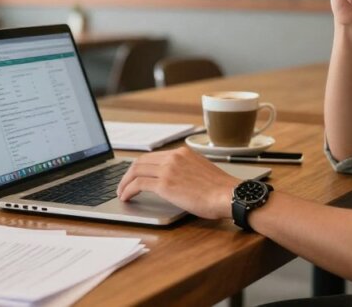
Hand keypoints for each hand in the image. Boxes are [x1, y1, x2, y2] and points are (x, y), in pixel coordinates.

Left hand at [117, 147, 238, 218]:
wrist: (229, 195)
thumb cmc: (221, 190)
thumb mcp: (202, 170)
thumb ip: (187, 170)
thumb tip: (177, 180)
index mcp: (183, 153)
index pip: (154, 156)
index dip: (141, 166)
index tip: (135, 175)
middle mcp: (174, 157)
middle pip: (141, 161)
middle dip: (128, 173)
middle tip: (123, 184)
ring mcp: (168, 169)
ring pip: (136, 171)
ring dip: (125, 182)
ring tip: (121, 193)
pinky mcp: (165, 184)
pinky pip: (138, 184)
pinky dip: (128, 190)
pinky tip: (126, 198)